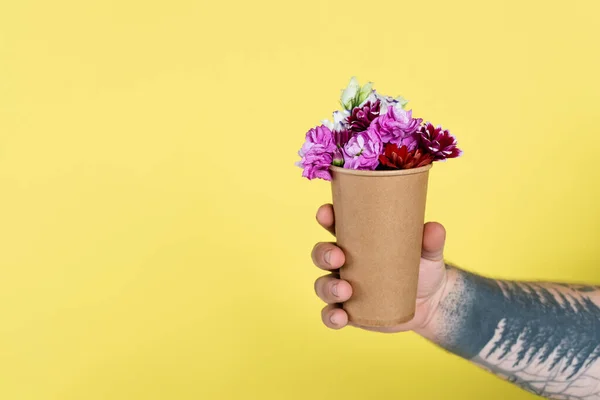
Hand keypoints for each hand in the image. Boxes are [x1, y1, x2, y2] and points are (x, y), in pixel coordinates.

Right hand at [312, 203, 448, 332]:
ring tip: (345, 291)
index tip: (326, 213)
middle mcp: (344, 262)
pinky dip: (331, 316)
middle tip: (339, 257)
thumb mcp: (428, 253)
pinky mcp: (349, 311)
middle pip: (321, 254)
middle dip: (324, 254)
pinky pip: (330, 314)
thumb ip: (431, 241)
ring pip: (322, 285)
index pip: (335, 224)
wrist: (431, 303)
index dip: (326, 217)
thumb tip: (434, 228)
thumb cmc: (423, 268)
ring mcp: (344, 287)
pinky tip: (340, 316)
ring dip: (327, 287)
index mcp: (357, 241)